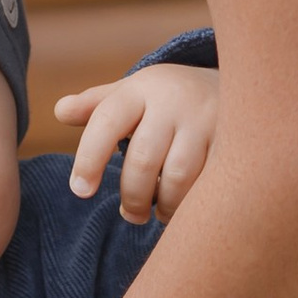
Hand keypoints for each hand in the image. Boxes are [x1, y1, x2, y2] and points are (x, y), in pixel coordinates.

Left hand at [56, 64, 218, 221]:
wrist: (237, 83)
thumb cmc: (169, 100)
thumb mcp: (134, 94)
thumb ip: (97, 106)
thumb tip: (59, 111)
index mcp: (141, 89)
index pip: (106, 121)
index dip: (89, 159)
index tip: (80, 191)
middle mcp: (174, 100)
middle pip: (143, 160)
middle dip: (132, 197)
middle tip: (130, 214)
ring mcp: (207, 119)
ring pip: (178, 177)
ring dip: (164, 205)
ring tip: (159, 213)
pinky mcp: (233, 141)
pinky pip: (208, 183)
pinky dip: (193, 203)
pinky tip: (187, 208)